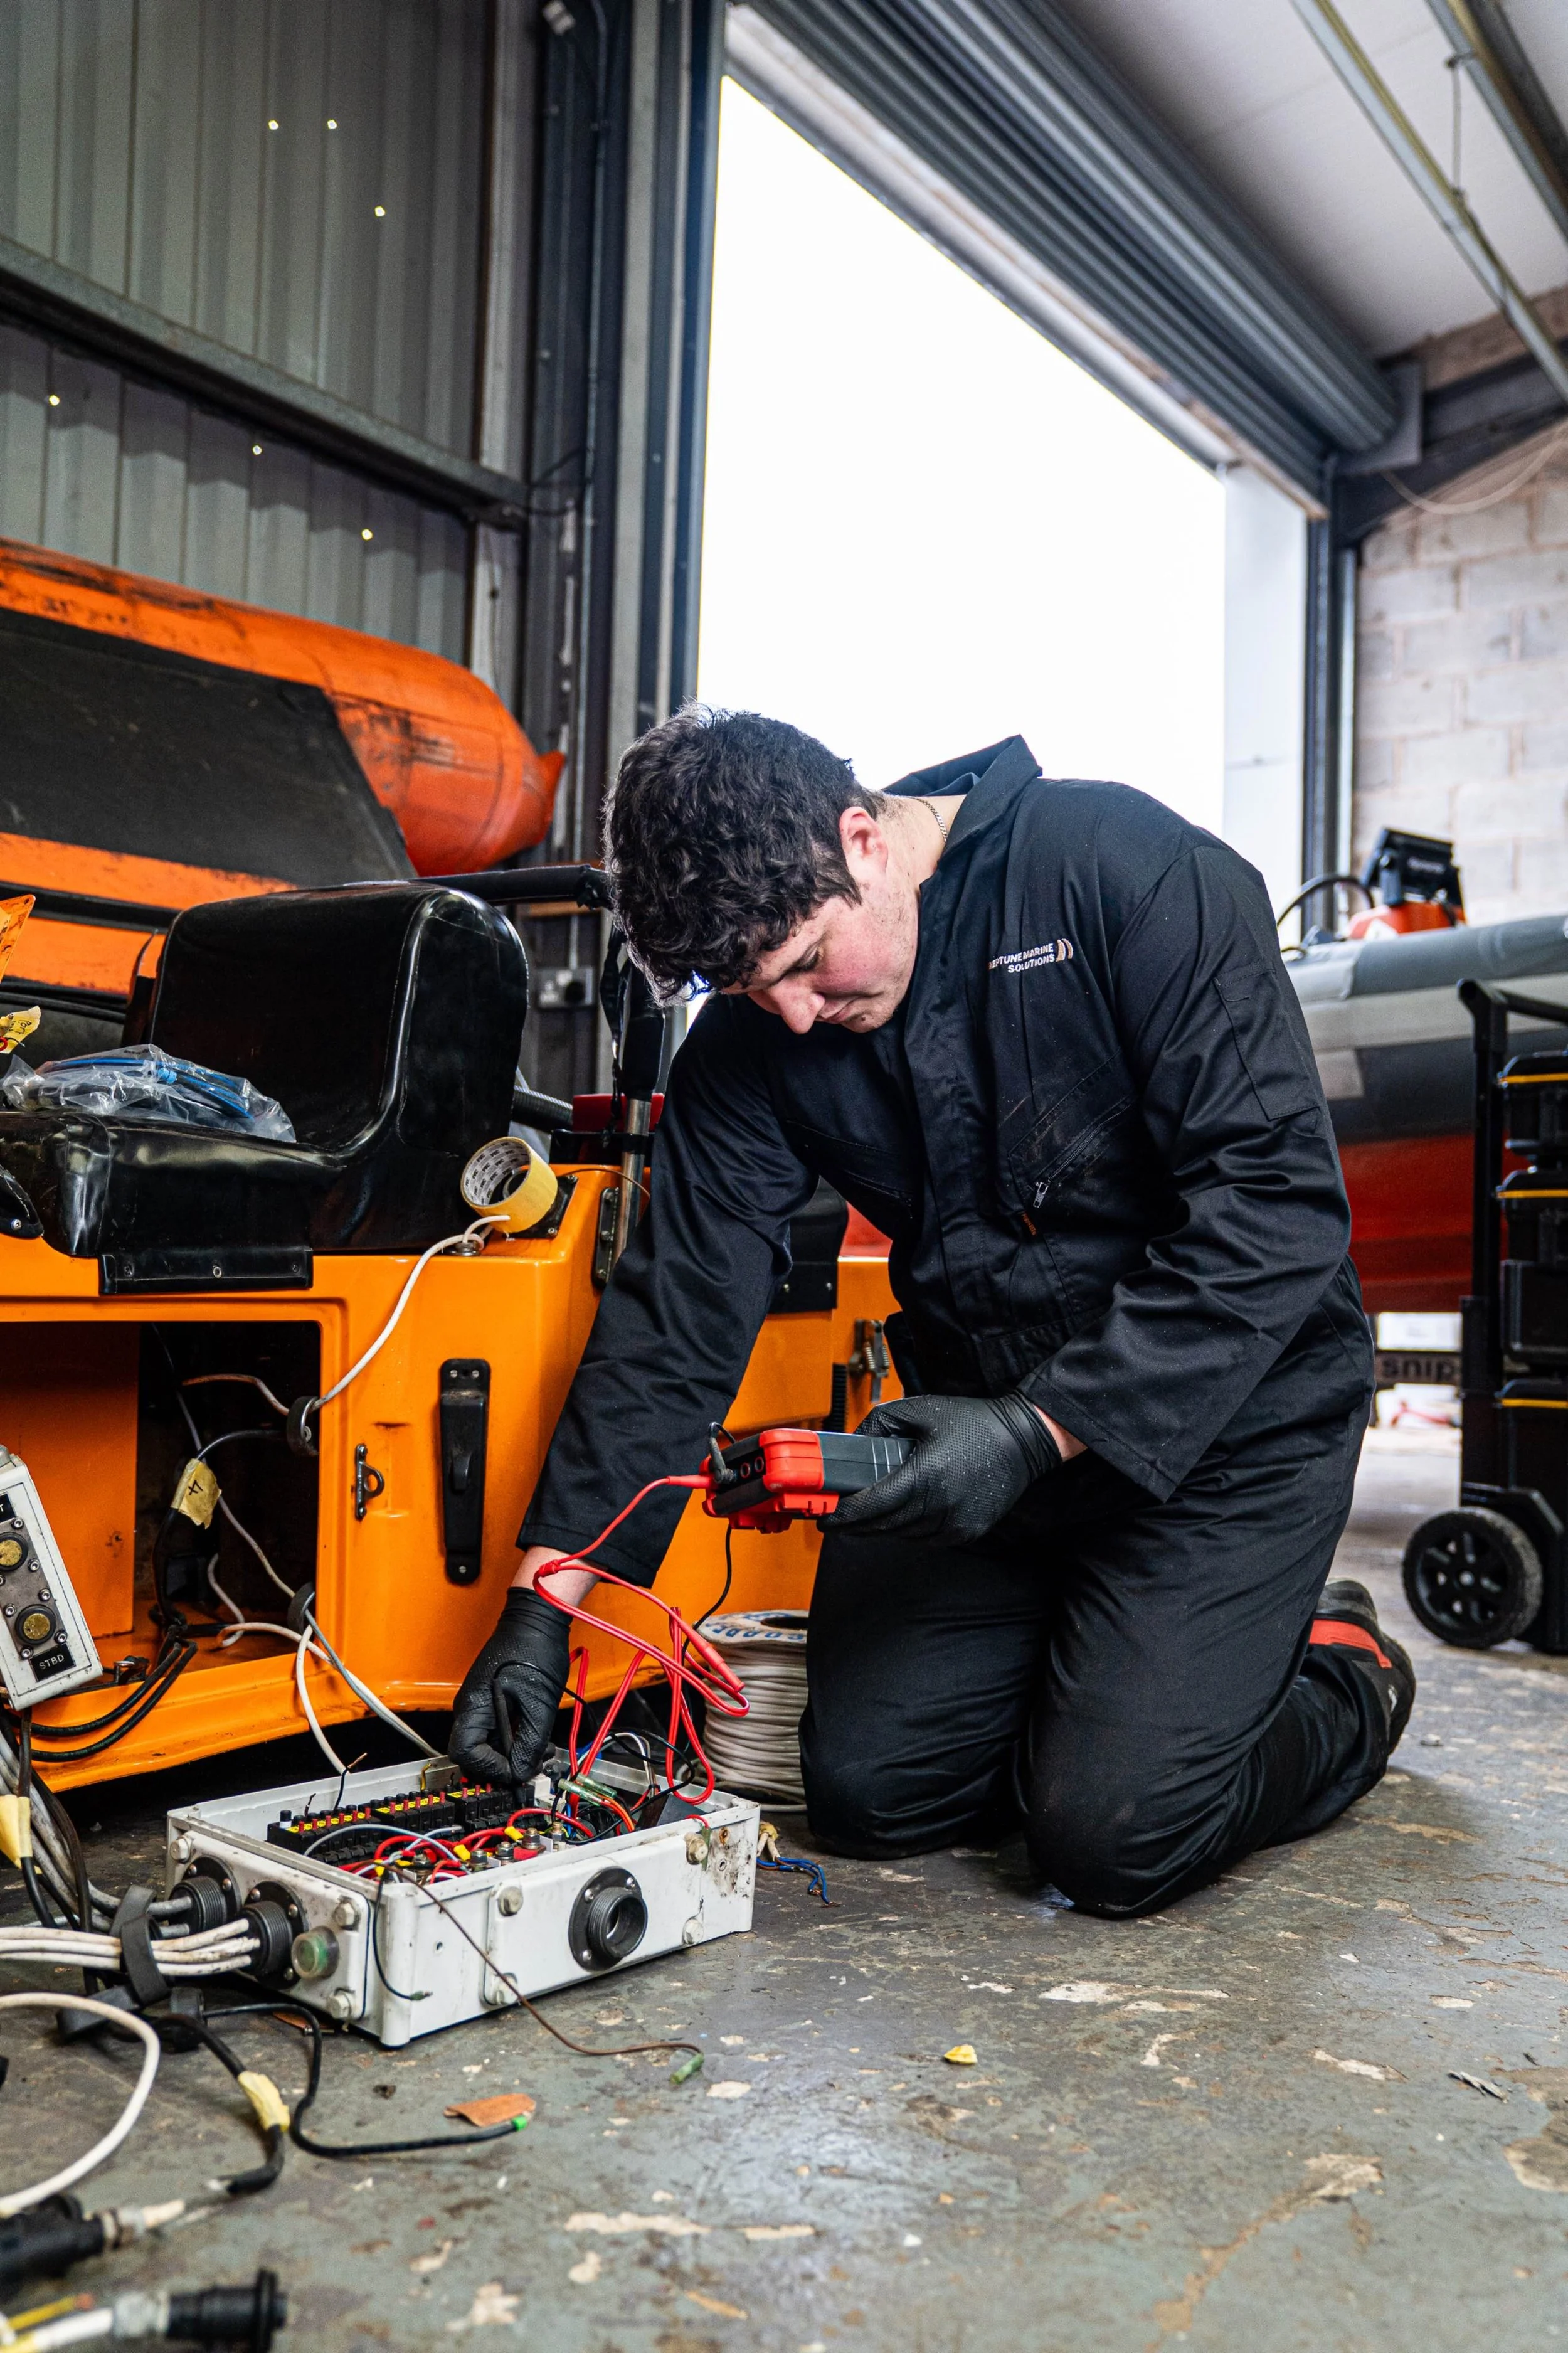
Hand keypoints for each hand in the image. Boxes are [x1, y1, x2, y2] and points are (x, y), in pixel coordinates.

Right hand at [449, 1588, 571, 1787]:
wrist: (538, 1618)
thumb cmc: (533, 1649)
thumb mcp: (538, 1703)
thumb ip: (529, 1742)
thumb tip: (522, 1772)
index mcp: (473, 1707)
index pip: (465, 1754)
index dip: (491, 1768)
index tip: (516, 1770)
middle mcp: (471, 1708)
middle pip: (476, 1755)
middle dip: (504, 1765)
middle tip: (532, 1764)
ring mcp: (481, 1705)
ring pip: (490, 1746)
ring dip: (515, 1755)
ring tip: (542, 1751)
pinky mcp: (494, 1702)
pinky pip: (499, 1732)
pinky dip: (517, 1741)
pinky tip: (538, 1739)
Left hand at [830, 1391, 1062, 1545]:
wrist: (1022, 1439)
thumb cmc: (972, 1422)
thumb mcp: (919, 1410)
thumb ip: (879, 1423)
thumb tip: (851, 1443)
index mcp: (926, 1475)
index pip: (874, 1505)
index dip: (845, 1514)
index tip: (825, 1516)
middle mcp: (941, 1505)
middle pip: (883, 1525)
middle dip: (856, 1522)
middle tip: (837, 1516)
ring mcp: (955, 1523)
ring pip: (903, 1534)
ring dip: (883, 1525)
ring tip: (871, 1508)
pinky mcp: (967, 1532)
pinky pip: (925, 1537)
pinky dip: (909, 1527)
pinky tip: (907, 1509)